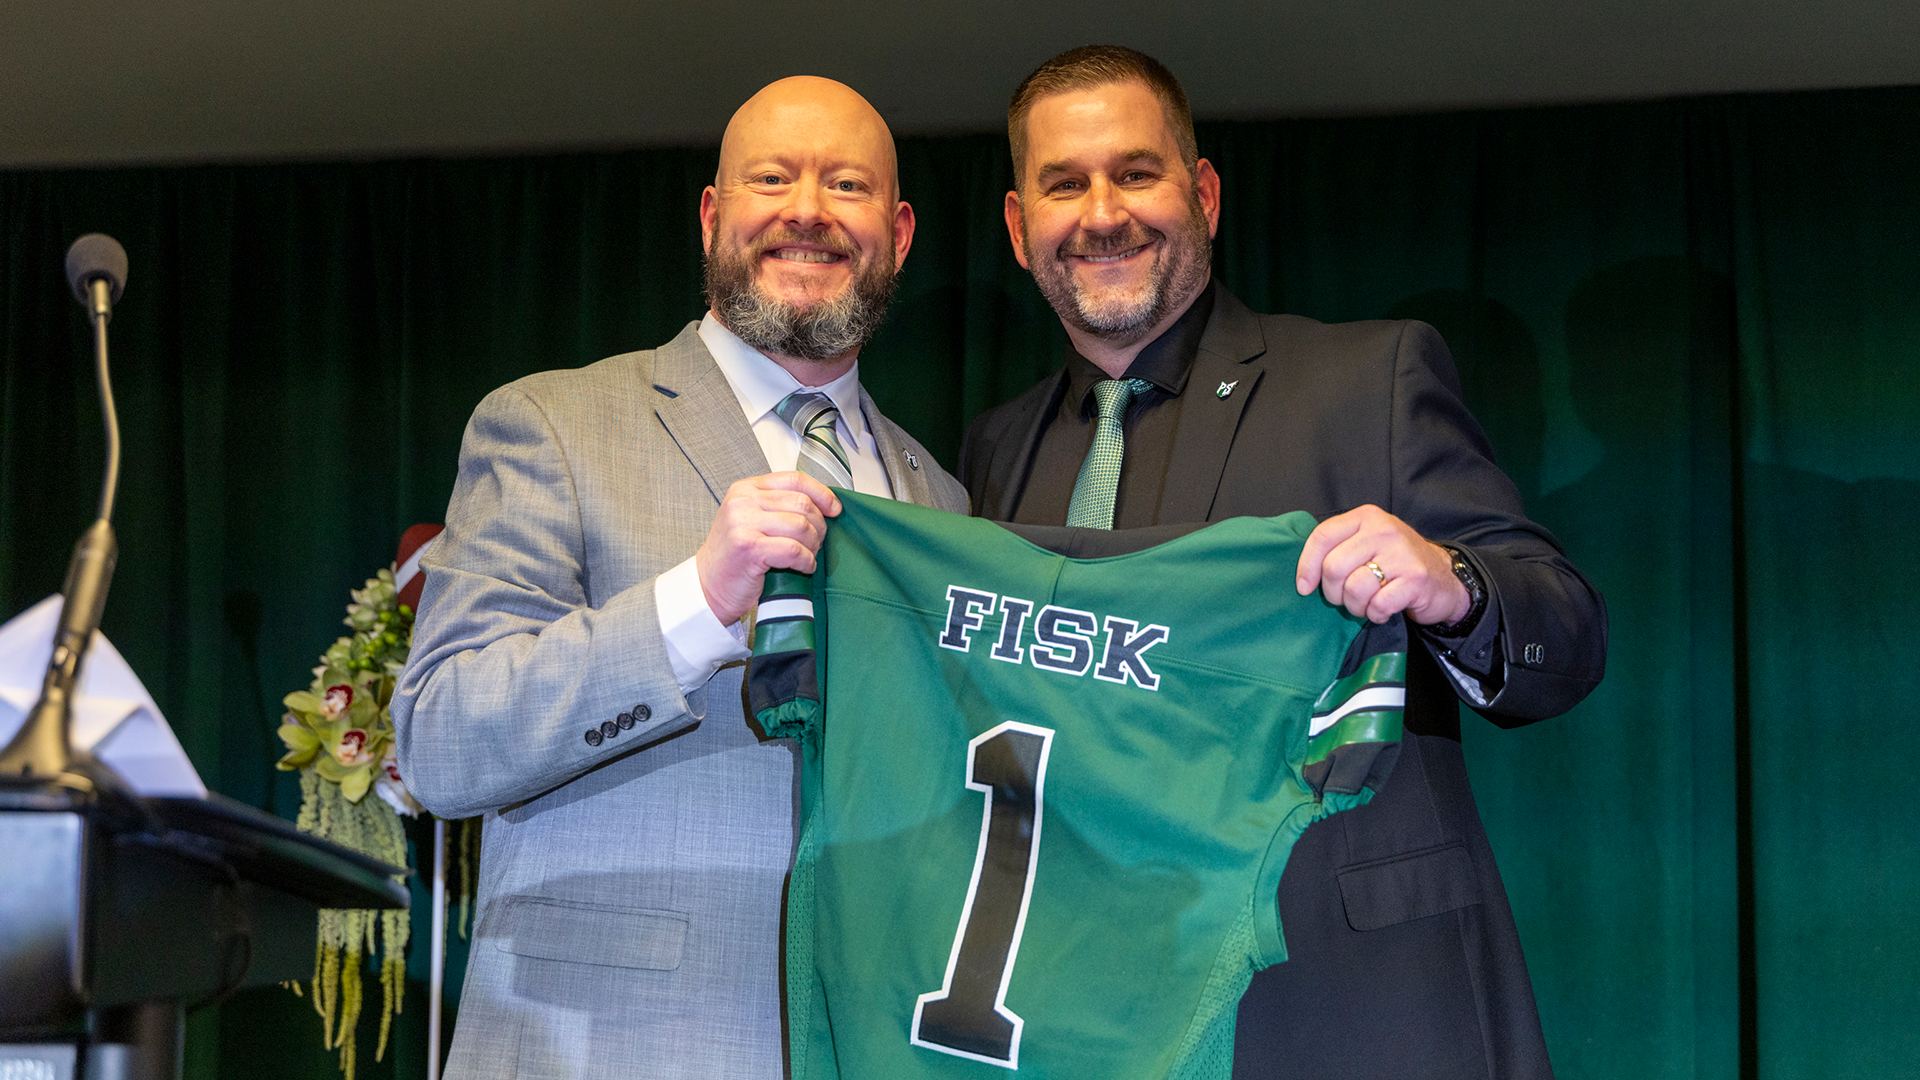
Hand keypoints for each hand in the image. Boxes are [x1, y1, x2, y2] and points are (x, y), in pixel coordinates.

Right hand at [695, 472, 840, 625]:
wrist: (708, 586)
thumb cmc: (735, 556)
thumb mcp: (751, 519)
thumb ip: (778, 506)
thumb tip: (824, 504)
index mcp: (745, 489)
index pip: (794, 479)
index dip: (821, 493)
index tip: (834, 509)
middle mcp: (742, 502)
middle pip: (802, 503)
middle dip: (819, 525)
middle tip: (817, 542)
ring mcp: (743, 524)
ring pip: (801, 526)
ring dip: (813, 545)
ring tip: (808, 556)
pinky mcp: (749, 548)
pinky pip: (794, 550)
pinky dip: (806, 560)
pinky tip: (803, 566)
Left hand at [1295, 505, 1469, 625]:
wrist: (1444, 577)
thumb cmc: (1395, 563)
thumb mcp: (1367, 543)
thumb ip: (1338, 548)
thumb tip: (1303, 577)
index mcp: (1366, 517)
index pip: (1322, 537)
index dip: (1306, 566)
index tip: (1304, 587)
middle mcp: (1384, 530)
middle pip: (1333, 567)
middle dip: (1333, 592)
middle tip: (1346, 598)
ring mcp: (1401, 554)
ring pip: (1354, 589)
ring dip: (1355, 606)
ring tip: (1366, 604)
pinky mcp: (1415, 579)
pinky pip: (1377, 605)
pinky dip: (1375, 614)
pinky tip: (1382, 609)